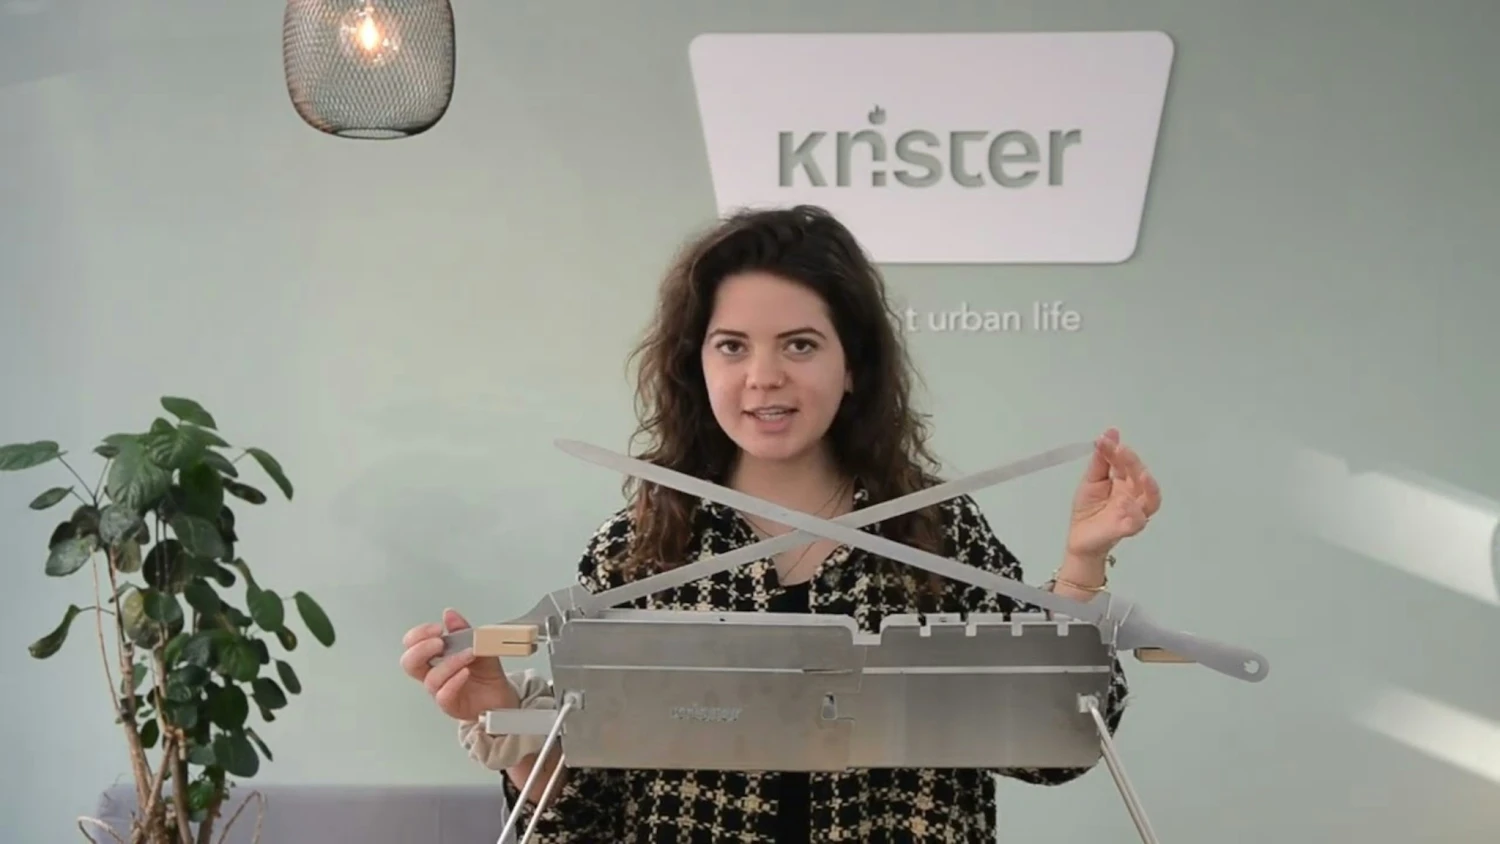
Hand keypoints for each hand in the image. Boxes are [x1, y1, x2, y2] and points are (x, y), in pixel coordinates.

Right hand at [400, 608, 517, 720]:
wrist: (500, 695)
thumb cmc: (485, 673)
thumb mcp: (478, 645)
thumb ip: (463, 630)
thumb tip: (449, 614)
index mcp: (434, 658)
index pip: (412, 645)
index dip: (419, 635)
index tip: (437, 628)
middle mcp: (433, 674)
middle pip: (410, 663)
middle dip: (421, 649)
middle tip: (439, 642)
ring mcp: (440, 691)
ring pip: (431, 679)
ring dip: (450, 663)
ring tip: (468, 654)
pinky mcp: (451, 705)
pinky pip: (444, 696)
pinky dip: (454, 681)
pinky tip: (465, 672)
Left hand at [1064, 429, 1161, 564]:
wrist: (1079, 537)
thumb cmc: (1088, 508)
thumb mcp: (1091, 480)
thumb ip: (1101, 459)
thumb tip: (1110, 432)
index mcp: (1125, 482)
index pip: (1126, 463)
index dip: (1118, 450)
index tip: (1106, 439)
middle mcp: (1134, 496)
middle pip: (1142, 478)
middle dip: (1134, 463)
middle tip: (1122, 450)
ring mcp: (1133, 513)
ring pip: (1151, 501)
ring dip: (1149, 487)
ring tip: (1142, 475)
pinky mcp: (1126, 529)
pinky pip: (1137, 522)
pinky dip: (1135, 513)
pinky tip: (1126, 502)